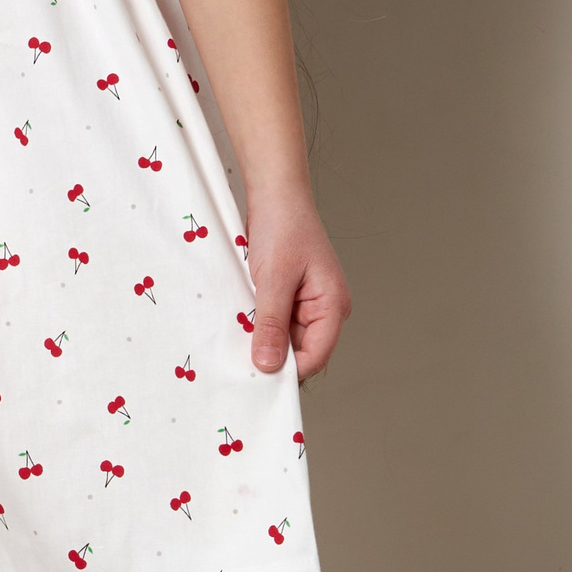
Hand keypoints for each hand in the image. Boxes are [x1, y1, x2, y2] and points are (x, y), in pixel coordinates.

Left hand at [245, 195, 350, 379]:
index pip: (315, 356)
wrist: (275, 194)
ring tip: (238, 333)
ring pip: (284, 338)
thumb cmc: (282, 227)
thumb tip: (268, 365)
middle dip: (272, 355)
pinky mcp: (289, 297)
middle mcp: (325, 309)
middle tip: (239, 358)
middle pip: (300, 352)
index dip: (288, 370)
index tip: (256, 377)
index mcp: (333, 306)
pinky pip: (274, 321)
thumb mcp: (273, 279)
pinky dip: (257, 323)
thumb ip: (271, 324)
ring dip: (262, 338)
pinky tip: (240, 319)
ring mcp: (307, 304)